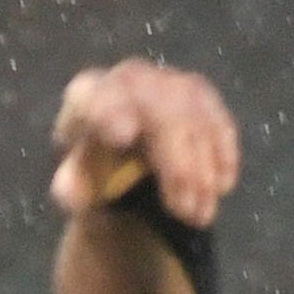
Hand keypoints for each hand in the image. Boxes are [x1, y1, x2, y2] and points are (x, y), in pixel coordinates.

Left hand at [48, 59, 239, 228]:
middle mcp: (129, 78)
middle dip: (178, 167)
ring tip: (200, 215)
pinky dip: (223, 153)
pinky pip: (217, 119)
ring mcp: (167, 80)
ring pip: (195, 121)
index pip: (99, 99)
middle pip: (161, 116)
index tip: (121, 136)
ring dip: (203, 171)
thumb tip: (70, 195)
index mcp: (88, 95)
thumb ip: (72, 185)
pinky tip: (223, 186)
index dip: (111, 112)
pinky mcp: (198, 92)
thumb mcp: (76, 179)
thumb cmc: (93, 163)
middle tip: (186, 214)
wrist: (120, 144)